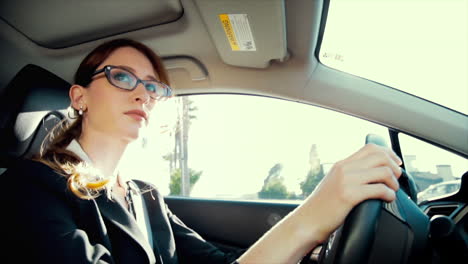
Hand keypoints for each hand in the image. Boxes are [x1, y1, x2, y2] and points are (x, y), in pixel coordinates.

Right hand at [236, 144, 402, 263]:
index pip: (370, 147)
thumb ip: (350, 174)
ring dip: (393, 182)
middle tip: (396, 179)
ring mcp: (346, 180)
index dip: (388, 153)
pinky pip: (379, 189)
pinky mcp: (349, 195)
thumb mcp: (334, 183)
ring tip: (391, 191)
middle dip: (395, 167)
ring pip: (383, 171)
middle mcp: (343, 168)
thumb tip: (372, 174)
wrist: (307, 221)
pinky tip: (387, 199)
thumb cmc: (322, 207)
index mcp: (341, 164)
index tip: (396, 164)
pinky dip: (389, 194)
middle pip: (379, 156)